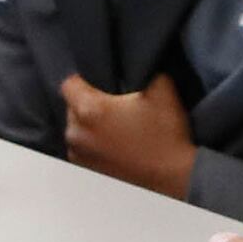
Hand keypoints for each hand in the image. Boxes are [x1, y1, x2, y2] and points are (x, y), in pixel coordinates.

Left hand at [61, 72, 196, 198]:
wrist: (174, 176)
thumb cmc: (165, 134)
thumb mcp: (160, 88)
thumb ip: (138, 70)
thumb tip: (131, 65)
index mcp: (88, 110)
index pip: (68, 84)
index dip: (84, 79)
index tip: (102, 83)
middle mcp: (76, 134)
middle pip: (72, 107)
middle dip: (89, 103)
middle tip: (115, 106)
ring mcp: (79, 156)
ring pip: (77, 129)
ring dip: (91, 125)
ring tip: (116, 127)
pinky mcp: (87, 172)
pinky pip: (84, 149)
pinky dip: (94, 144)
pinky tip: (116, 144)